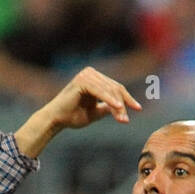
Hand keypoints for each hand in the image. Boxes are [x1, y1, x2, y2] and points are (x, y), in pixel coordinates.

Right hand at [16, 67, 142, 156]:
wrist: (57, 120)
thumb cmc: (73, 116)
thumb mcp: (95, 112)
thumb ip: (107, 108)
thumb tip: (121, 108)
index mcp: (95, 78)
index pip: (116, 88)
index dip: (128, 99)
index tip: (138, 109)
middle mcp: (91, 73)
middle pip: (114, 88)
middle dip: (123, 104)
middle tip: (126, 120)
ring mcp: (86, 75)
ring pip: (109, 91)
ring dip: (117, 106)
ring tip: (123, 119)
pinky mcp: (82, 81)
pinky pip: (100, 91)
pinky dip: (109, 100)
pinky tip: (117, 108)